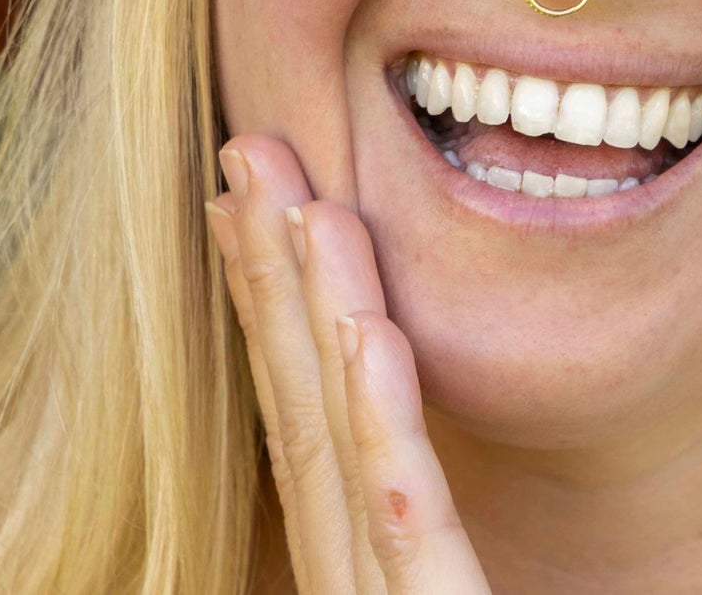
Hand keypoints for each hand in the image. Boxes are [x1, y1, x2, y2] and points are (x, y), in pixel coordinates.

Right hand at [205, 134, 491, 593]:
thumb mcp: (450, 594)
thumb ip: (422, 539)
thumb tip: (393, 398)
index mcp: (354, 572)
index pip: (301, 421)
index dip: (270, 307)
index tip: (250, 207)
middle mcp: (350, 581)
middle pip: (301, 411)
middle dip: (273, 275)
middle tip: (250, 151)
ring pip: (336, 445)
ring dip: (314, 315)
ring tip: (307, 204)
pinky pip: (410, 531)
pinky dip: (382, 430)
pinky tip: (368, 336)